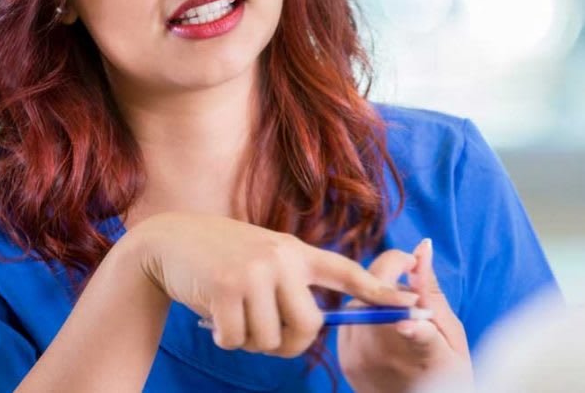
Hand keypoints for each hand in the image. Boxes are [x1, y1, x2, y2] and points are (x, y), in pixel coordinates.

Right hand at [127, 212, 419, 357]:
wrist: (170, 242)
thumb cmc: (220, 256)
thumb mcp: (262, 256)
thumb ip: (290, 282)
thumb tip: (314, 330)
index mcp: (296, 250)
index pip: (347, 271)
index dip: (381, 291)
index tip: (414, 303)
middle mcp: (281, 257)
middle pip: (308, 327)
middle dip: (286, 343)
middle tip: (263, 333)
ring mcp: (254, 271)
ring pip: (271, 339)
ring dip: (249, 340)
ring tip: (232, 314)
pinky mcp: (226, 288)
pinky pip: (239, 340)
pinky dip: (226, 339)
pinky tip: (213, 314)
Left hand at [338, 239, 472, 392]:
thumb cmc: (447, 376)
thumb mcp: (453, 336)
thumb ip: (431, 291)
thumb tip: (422, 247)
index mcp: (418, 350)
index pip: (403, 307)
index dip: (401, 271)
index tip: (416, 265)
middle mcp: (382, 354)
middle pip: (371, 292)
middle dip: (393, 278)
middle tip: (415, 285)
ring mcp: (358, 358)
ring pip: (359, 303)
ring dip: (380, 298)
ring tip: (405, 313)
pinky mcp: (346, 361)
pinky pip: (352, 322)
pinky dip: (368, 316)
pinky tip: (387, 328)